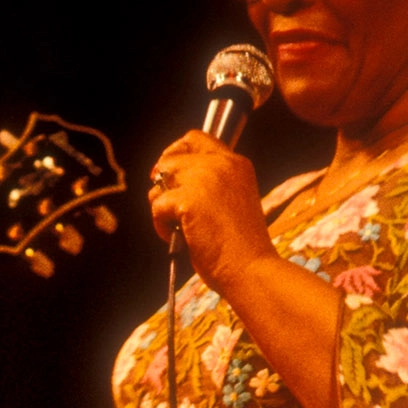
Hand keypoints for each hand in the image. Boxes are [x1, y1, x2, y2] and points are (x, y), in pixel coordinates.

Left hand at [146, 130, 281, 294]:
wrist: (250, 269)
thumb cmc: (241, 246)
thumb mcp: (232, 200)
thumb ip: (209, 183)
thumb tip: (166, 176)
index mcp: (236, 163)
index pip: (196, 138)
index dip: (176, 151)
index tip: (168, 172)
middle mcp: (222, 164)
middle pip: (171, 158)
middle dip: (163, 181)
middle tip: (167, 206)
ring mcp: (205, 179)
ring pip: (161, 181)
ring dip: (161, 205)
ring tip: (178, 228)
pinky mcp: (189, 200)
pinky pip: (157, 205)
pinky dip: (161, 225)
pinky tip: (178, 237)